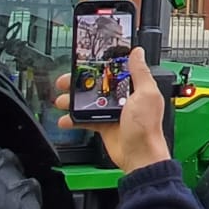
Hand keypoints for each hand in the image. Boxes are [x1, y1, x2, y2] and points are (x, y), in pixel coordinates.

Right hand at [55, 49, 170, 172]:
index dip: (99, 66)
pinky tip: (65, 119)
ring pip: (88, 102)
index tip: (85, 62)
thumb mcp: (146, 93)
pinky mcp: (104, 126)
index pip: (114, 71)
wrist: (139, 155)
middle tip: (66, 81)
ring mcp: (112, 112)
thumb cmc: (146, 126)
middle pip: (97, 85)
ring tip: (62, 100)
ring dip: (73, 100)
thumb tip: (138, 53)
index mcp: (134, 88)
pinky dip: (73, 119)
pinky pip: (85, 120)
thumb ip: (140, 72)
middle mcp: (123, 98)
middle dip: (80, 83)